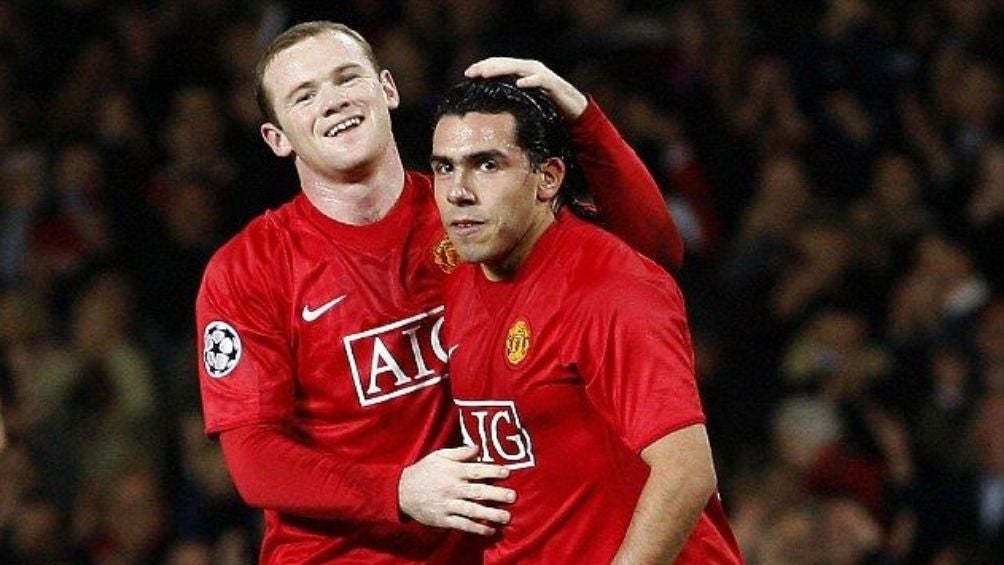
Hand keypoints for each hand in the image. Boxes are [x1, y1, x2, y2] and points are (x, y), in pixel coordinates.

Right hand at [399, 445, 515, 534]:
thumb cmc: (424, 471)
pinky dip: (476, 528)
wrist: (402, 491)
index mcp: (452, 471)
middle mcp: (452, 488)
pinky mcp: (444, 519)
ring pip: (472, 510)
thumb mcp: (439, 456)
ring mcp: (448, 505)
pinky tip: (490, 530)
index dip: (492, 471)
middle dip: (496, 494)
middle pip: (477, 491)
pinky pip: (462, 524)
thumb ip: (460, 452)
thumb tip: (478, 448)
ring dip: (490, 514)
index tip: (507, 473)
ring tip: (507, 516)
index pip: (476, 471)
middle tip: (513, 496)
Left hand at [465, 57, 587, 119]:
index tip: (467, 74)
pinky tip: (519, 83)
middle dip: (487, 67)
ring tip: (486, 74)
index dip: (482, 67)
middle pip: (504, 63)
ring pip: (518, 68)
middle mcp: (530, 68)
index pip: (498, 64)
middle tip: (471, 73)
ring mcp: (541, 74)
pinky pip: (540, 80)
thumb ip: (510, 97)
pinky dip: (530, 80)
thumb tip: (488, 106)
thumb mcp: (524, 100)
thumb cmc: (546, 104)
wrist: (572, 108)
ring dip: (501, 70)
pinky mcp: (552, 84)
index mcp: (521, 71)